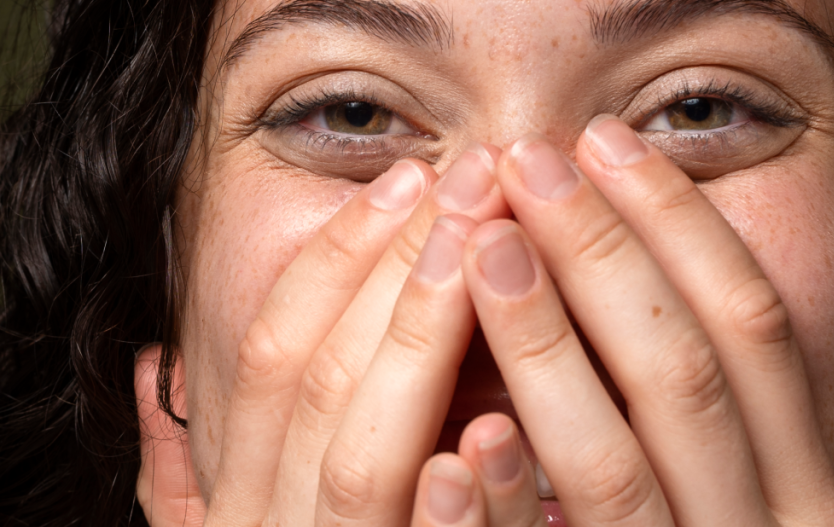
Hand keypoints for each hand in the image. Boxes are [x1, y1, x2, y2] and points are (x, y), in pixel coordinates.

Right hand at [135, 144, 510, 525]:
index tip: (406, 179)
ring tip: (480, 245)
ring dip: (420, 344)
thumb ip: (187, 461)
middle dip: (397, 269)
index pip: (268, 355)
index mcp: (239, 498)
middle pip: (323, 382)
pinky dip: (458, 504)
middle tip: (473, 178)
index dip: (335, 260)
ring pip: (363, 460)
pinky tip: (494, 429)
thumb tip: (157, 362)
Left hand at [403, 118, 833, 525]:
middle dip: (604, 257)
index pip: (755, 333)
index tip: (613, 149)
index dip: (684, 230)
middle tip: (529, 164)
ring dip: (544, 347)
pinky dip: (499, 509)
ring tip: (479, 248)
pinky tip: (455, 436)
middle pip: (681, 374)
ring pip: (610, 463)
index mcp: (813, 503)